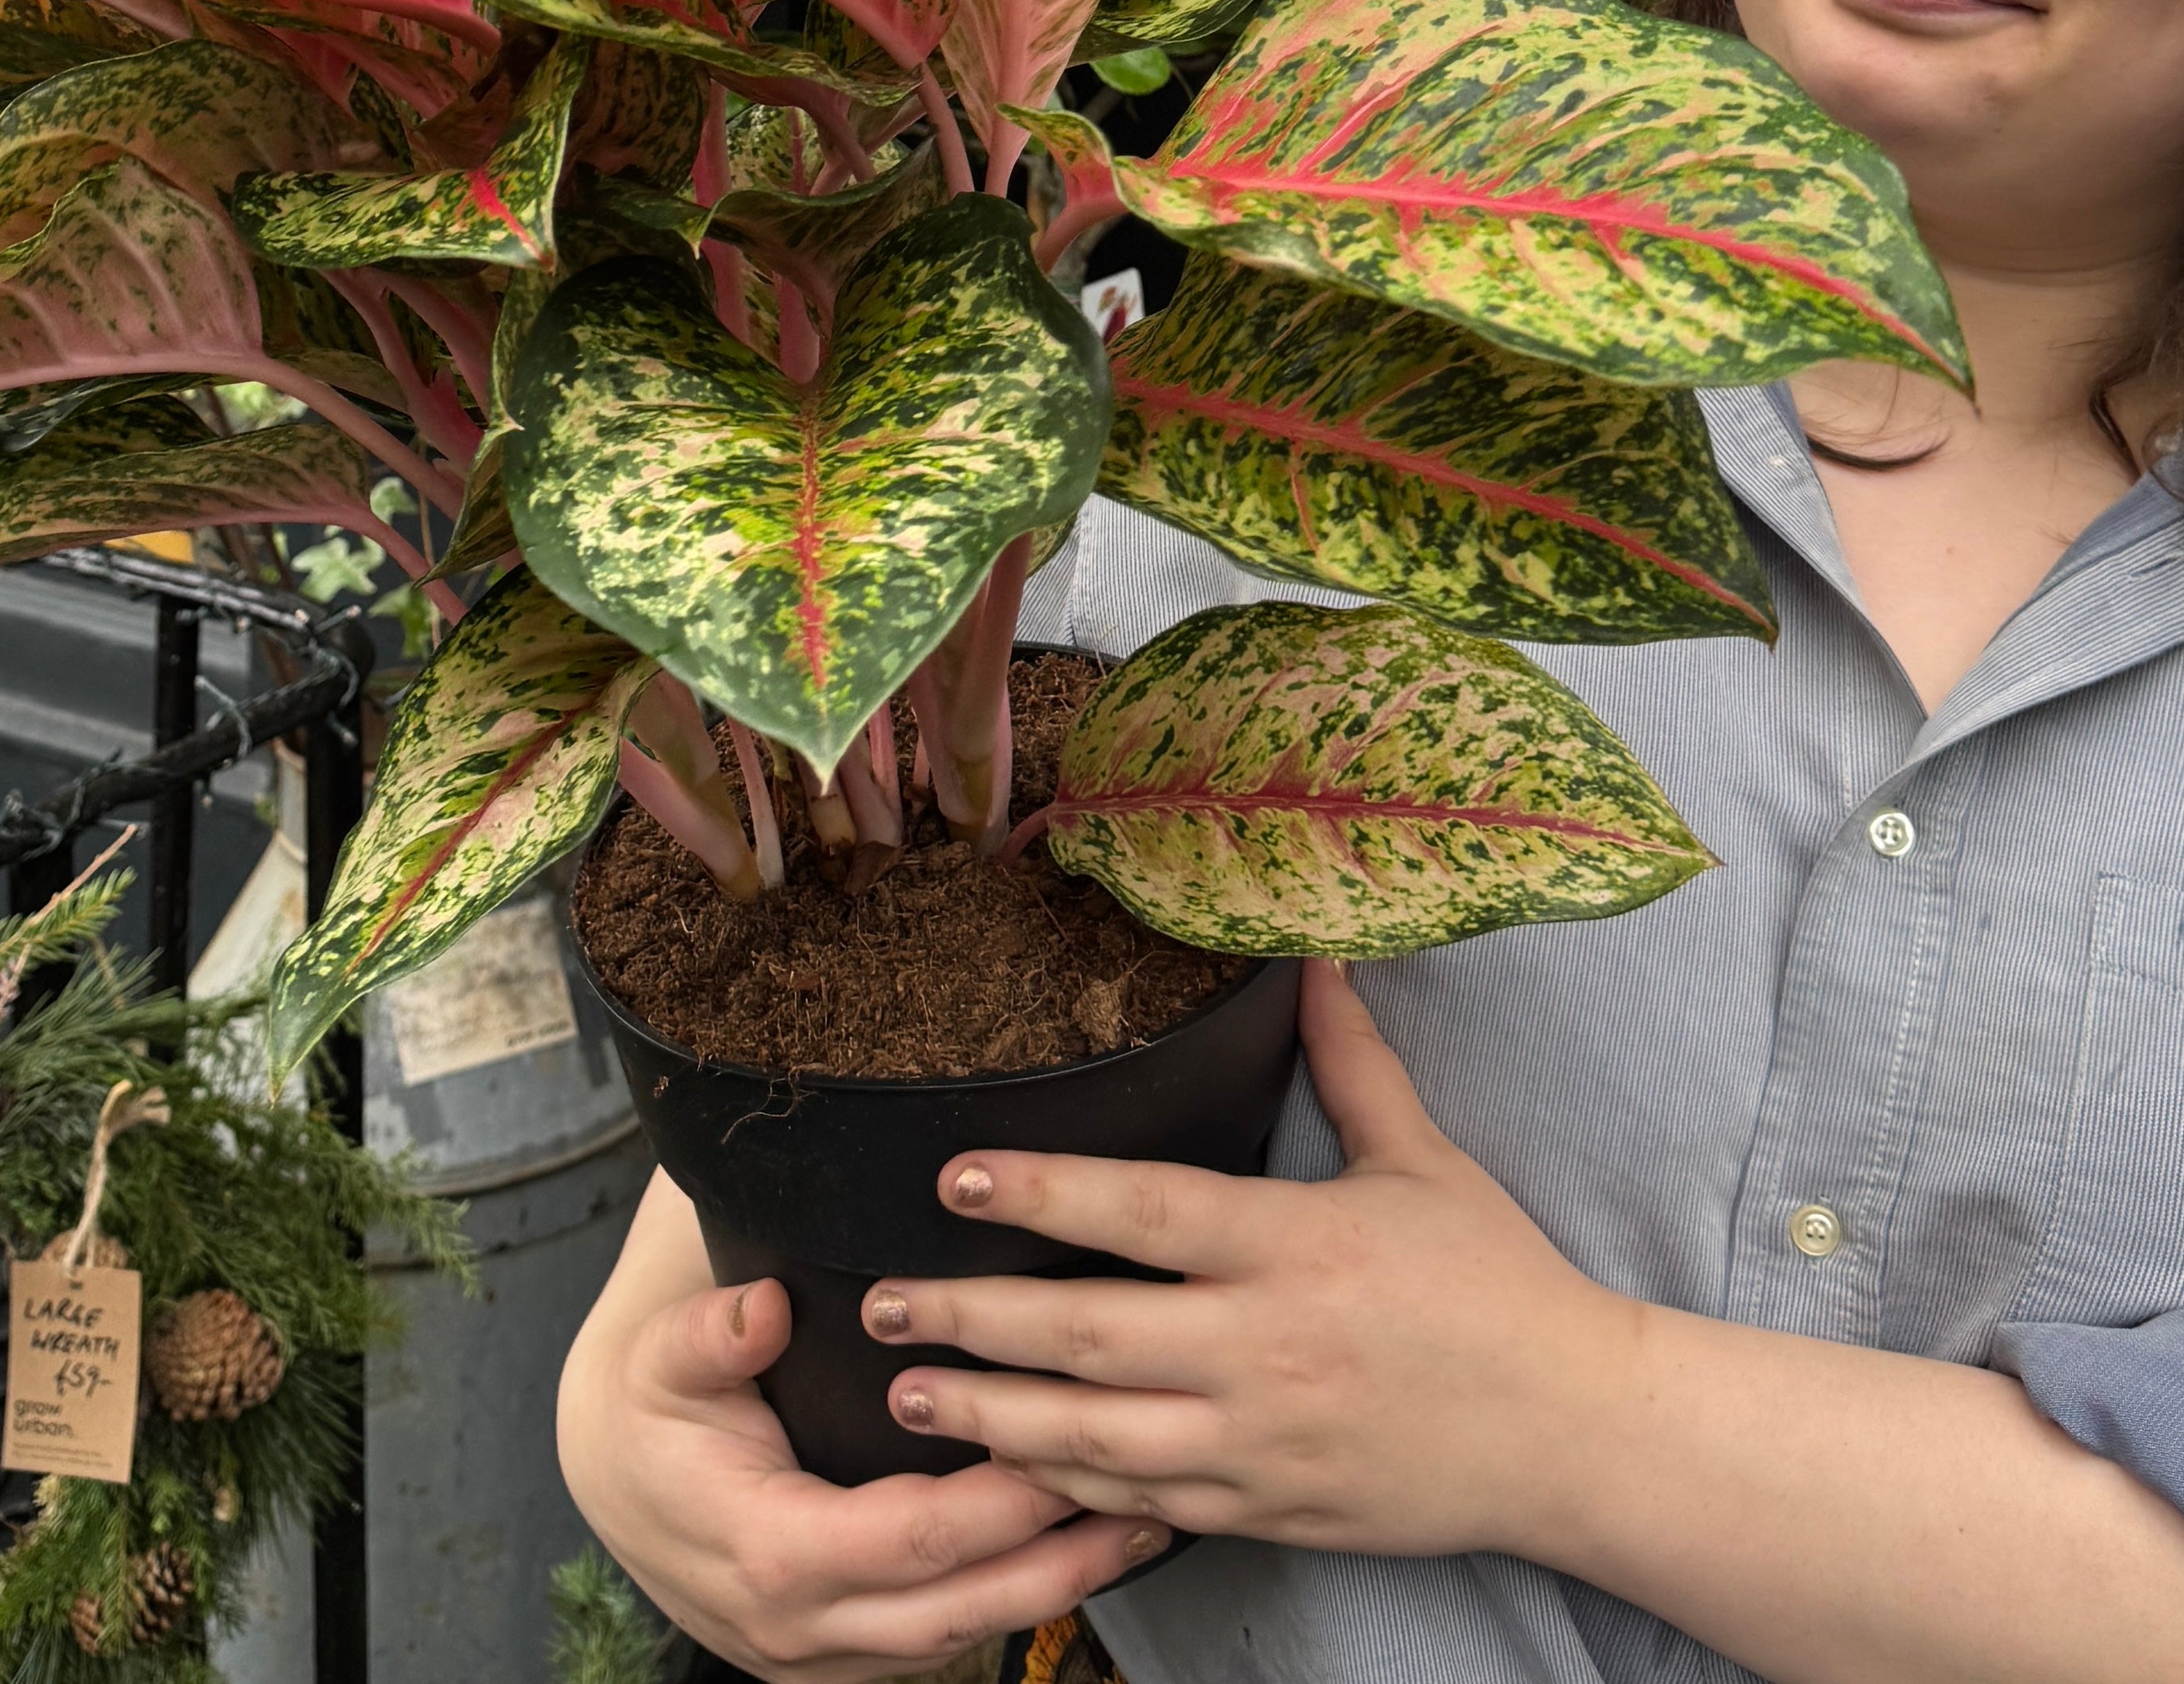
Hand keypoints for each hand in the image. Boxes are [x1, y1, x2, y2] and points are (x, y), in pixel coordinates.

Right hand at [558, 1168, 1168, 1682]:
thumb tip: (761, 1309)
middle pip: (959, 1606)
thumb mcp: (664, 1355)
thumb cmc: (651, 1406)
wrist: (613, 1475)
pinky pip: (941, 1639)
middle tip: (1149, 1500)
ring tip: (1141, 1526)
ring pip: (961, 1636)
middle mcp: (802, 1629)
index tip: (1068, 1446)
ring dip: (1054, 1586)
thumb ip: (711, 1334)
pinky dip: (1011, 1599)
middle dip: (1060, 1558)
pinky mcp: (841, 1655)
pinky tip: (1070, 1554)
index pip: (913, 1540)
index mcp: (772, 1555)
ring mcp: (822, 1656)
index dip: (998, 1500)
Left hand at [861, 960, 1643, 1559]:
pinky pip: (1146, 1504)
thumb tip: (1313, 952)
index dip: (1042, 1191)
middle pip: (1088, 1334)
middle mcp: (1265, 1346)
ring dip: (990, 1414)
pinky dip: (1067, 1490)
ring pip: (1096, 1437)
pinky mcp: (1270, 1509)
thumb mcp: (1424, 1159)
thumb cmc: (1499, 1285)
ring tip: (908, 1391)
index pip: (1143, 1212)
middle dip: (971, 1318)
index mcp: (1294, 1246)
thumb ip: (1352, 1059)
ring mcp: (1262, 1440)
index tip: (954, 1178)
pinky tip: (1006, 1467)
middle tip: (881, 1299)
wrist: (1579, 1436)